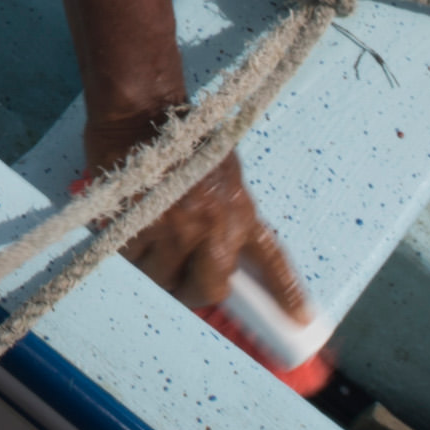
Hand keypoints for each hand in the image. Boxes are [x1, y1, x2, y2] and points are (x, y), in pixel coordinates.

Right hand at [87, 106, 310, 318]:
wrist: (143, 109)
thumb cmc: (182, 135)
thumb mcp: (223, 172)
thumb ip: (226, 211)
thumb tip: (219, 246)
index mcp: (241, 211)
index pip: (272, 261)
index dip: (286, 293)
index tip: (301, 320)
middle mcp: (215, 227)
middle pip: (210, 289)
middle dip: (194, 291)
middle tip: (182, 282)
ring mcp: (178, 230)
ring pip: (166, 279)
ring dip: (156, 269)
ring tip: (146, 242)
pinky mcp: (141, 228)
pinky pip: (134, 261)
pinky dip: (130, 251)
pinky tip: (128, 226)